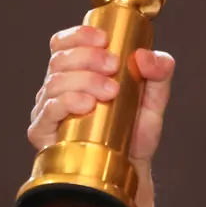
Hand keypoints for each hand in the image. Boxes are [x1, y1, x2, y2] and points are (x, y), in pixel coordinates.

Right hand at [28, 25, 175, 206]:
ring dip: (82, 81)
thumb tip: (146, 56)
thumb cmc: (135, 132)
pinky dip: (66, 103)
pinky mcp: (45, 134)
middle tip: (114, 68)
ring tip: (110, 92)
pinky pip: (47, 112)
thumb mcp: (155, 99)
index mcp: (78, 73)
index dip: (78, 36)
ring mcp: (49, 110)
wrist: (132, 170)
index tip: (103, 39)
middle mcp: (58, 88)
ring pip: (54, 83)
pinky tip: (85, 105)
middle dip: (88, 58)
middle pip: (60, 60)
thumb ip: (160, 73)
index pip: (64, 44)